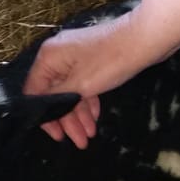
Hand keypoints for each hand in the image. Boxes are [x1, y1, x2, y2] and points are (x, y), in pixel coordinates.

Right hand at [23, 19, 129, 148]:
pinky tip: (96, 117)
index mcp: (48, 57)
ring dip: (79, 113)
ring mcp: (75, 56)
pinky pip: (83, 83)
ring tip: (90, 135)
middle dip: (67, 119)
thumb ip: (57, 98)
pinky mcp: (91, 59)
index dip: (45, 116)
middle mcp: (57, 55)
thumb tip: (41, 108)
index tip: (58, 136)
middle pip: (54, 93)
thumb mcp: (80, 85)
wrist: (144, 39)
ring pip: (71, 90)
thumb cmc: (109, 62)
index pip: (35, 92)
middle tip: (79, 141)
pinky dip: (88, 100)